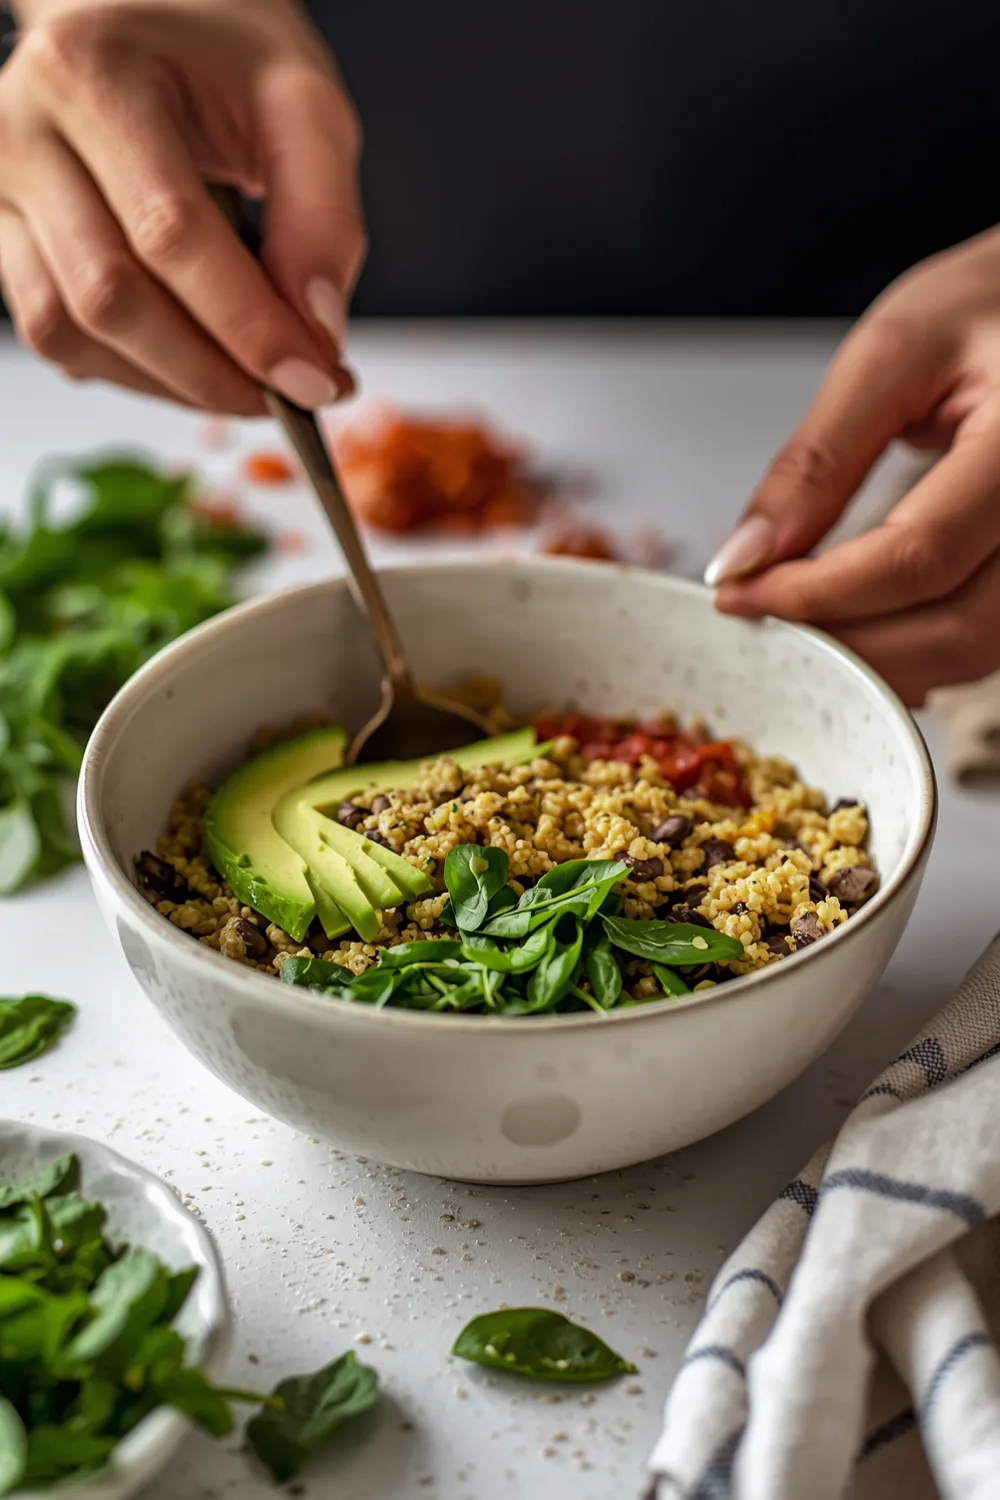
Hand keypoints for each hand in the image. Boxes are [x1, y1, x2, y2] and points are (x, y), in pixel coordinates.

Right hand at [0, 0, 363, 412]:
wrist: (149, 22)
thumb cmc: (223, 59)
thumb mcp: (303, 107)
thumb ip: (322, 215)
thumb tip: (317, 331)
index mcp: (93, 73)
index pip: (169, 233)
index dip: (248, 326)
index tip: (316, 379)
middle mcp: (23, 130)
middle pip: (112, 298)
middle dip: (214, 372)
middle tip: (293, 396)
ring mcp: (1, 190)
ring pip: (74, 333)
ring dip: (175, 384)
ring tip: (252, 381)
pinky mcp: (2, 239)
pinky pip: (61, 340)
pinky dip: (138, 373)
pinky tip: (196, 359)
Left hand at [705, 226, 999, 706]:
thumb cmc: (990, 305)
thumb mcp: (891, 352)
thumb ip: (817, 460)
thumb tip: (746, 556)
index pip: (919, 556)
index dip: (817, 592)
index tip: (741, 593)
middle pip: (958, 627)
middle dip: (845, 643)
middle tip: (764, 622)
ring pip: (977, 650)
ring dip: (880, 661)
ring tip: (804, 628)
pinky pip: (991, 640)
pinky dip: (921, 650)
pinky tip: (864, 631)